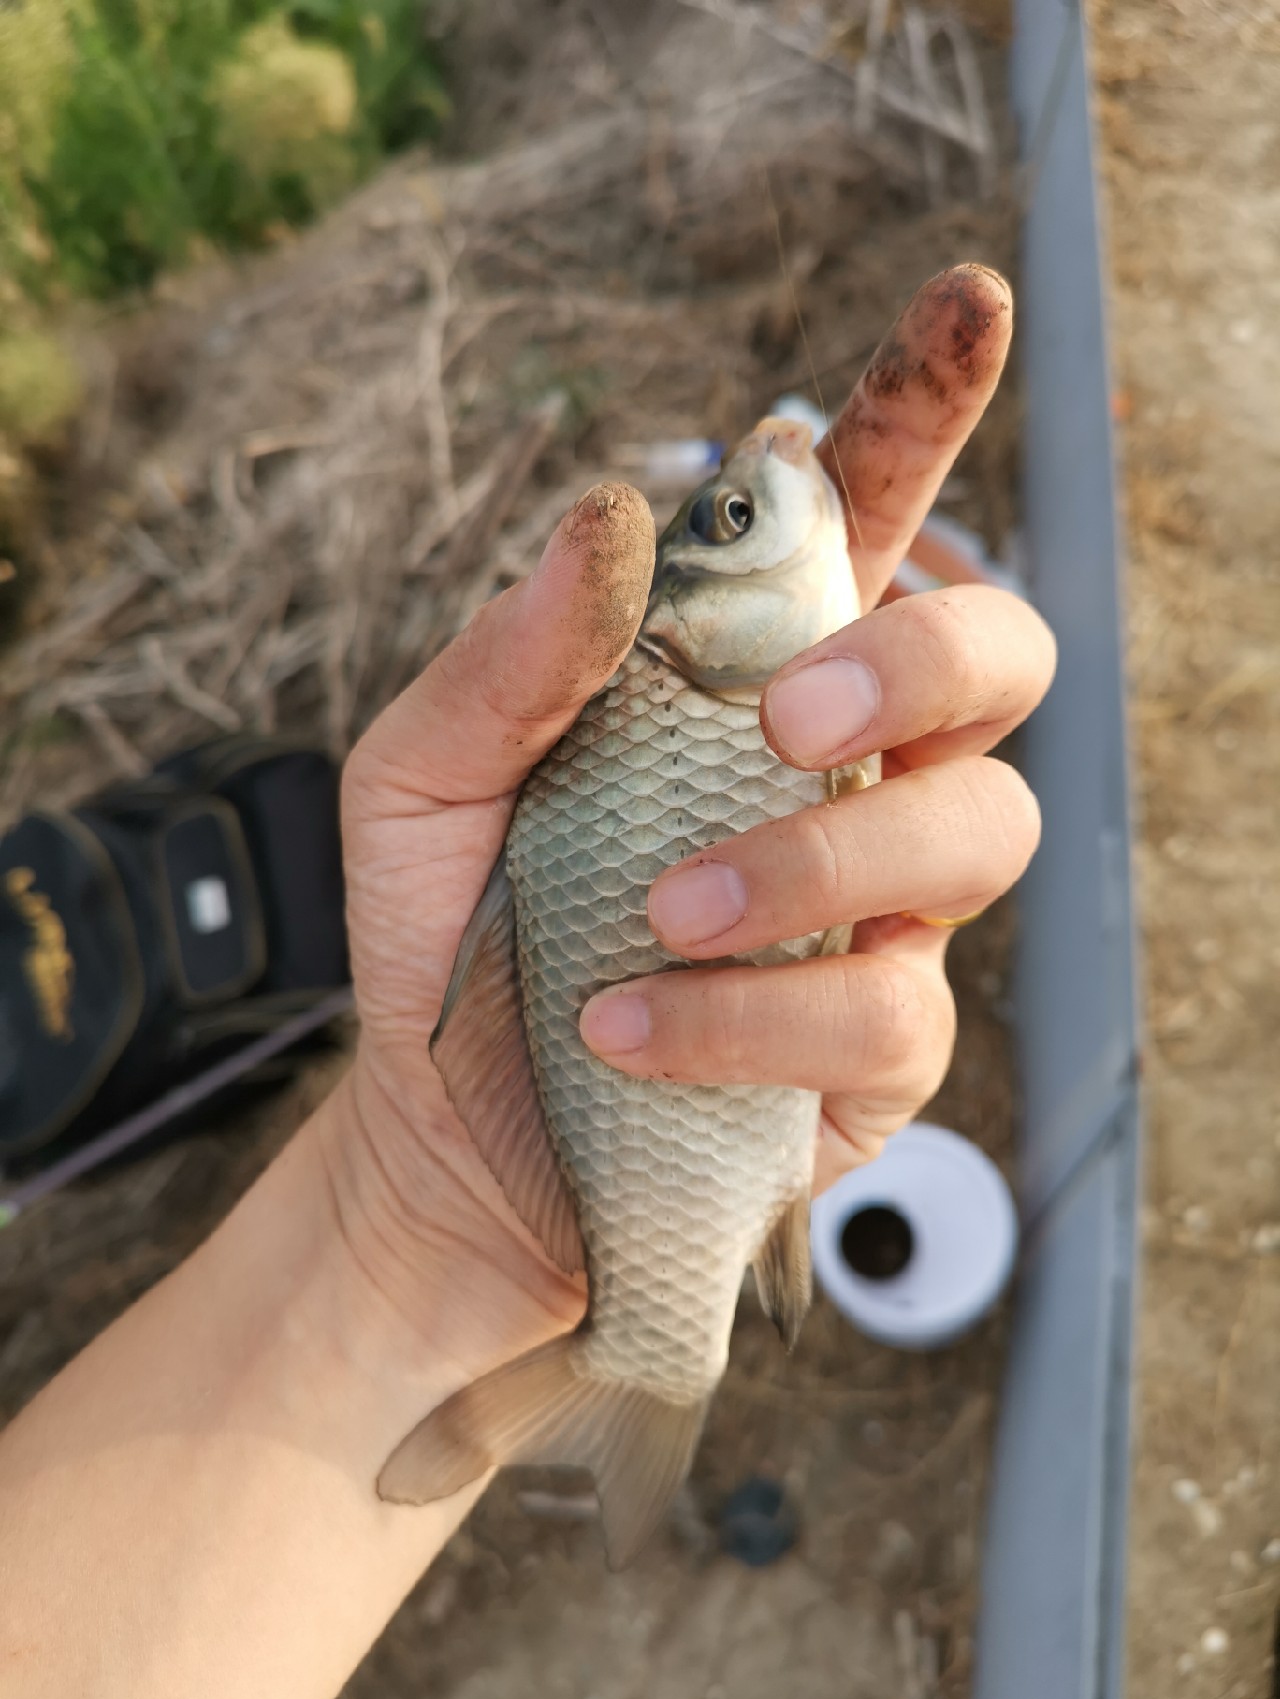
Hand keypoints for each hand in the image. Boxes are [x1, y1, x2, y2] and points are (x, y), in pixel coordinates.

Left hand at [325, 264, 1053, 1373]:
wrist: (445, 1137)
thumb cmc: (447, 931)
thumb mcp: (422, 771)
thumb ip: (512, 648)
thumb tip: (615, 507)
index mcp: (745, 674)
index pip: (868, 517)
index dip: (925, 406)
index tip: (965, 303)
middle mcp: (843, 772)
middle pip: (1002, 654)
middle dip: (924, 659)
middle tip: (788, 714)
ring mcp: (880, 909)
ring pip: (981, 829)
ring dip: (819, 857)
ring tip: (657, 913)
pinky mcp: (878, 1045)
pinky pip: (888, 1007)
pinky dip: (755, 1011)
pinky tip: (629, 1028)